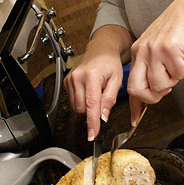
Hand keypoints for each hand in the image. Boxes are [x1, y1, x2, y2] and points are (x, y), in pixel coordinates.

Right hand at [64, 25, 131, 139]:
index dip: (92, 122)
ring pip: (76, 106)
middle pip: (82, 108)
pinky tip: (89, 90)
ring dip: (87, 106)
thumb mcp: (117, 80)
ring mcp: (70, 79)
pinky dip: (82, 100)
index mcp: (92, 76)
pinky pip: (73, 100)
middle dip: (93, 111)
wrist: (101, 50)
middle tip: (103, 99)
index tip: (92, 134)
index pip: (91, 105)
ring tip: (96, 92)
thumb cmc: (110, 63)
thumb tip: (103, 117)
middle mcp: (78, 77)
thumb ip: (109, 99)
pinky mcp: (66, 81)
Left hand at [127, 0, 183, 104]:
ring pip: (160, 85)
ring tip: (178, 63)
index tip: (134, 117)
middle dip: (152, 97)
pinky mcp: (170, 50)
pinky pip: (179, 74)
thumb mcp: (158, 46)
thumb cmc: (179, 29)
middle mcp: (142, 51)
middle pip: (138, 89)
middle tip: (166, 88)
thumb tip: (153, 91)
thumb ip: (152, 66)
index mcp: (138, 51)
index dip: (134, 104)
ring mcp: (155, 51)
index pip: (130, 83)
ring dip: (173, 79)